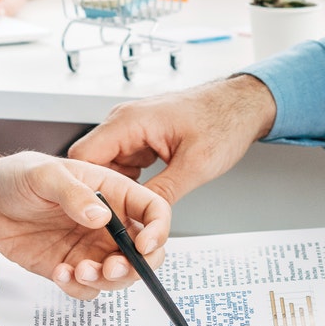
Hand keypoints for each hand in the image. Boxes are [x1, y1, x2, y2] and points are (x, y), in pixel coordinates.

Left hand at [0, 154, 170, 299]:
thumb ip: (74, 194)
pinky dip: (78, 288)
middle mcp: (107, 223)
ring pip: (118, 275)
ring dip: (105, 281)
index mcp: (111, 192)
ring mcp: (89, 247)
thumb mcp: (45, 175)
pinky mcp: (70, 266)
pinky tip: (60, 272)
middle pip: (143, 252)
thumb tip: (101, 217)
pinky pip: (87, 288)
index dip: (158, 230)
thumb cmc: (17, 176)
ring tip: (78, 270)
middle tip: (111, 269)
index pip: (153, 210)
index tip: (144, 246)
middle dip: (135, 266)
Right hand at [66, 74, 275, 204]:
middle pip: (92, 164)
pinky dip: (132, 180)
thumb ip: (161, 195)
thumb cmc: (224, 120)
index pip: (81, 157)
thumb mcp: (194, 167)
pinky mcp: (142, 135)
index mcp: (129, 121)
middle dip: (104, 193)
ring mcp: (132, 128)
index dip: (85, 189)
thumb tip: (140, 222)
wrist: (242, 104)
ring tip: (135, 208)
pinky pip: (124, 161)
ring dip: (119, 188)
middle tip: (120, 219)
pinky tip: (146, 192)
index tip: (96, 214)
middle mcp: (124, 121)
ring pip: (108, 165)